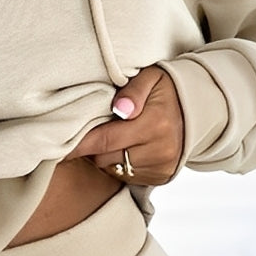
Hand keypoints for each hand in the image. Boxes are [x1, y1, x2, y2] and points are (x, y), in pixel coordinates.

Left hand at [66, 66, 183, 186]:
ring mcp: (161, 167)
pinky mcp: (161, 177)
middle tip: (94, 128)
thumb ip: (133, 91)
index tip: (55, 146)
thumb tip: (120, 108)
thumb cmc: (167, 89)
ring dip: (105, 156)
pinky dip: (119, 164)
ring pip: (113, 169)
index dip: (78, 144)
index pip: (104, 140)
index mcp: (154, 124)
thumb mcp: (152, 77)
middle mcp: (159, 150)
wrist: (201, 109)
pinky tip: (127, 147)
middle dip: (93, 146)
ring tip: (113, 136)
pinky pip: (126, 176)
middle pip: (105, 158)